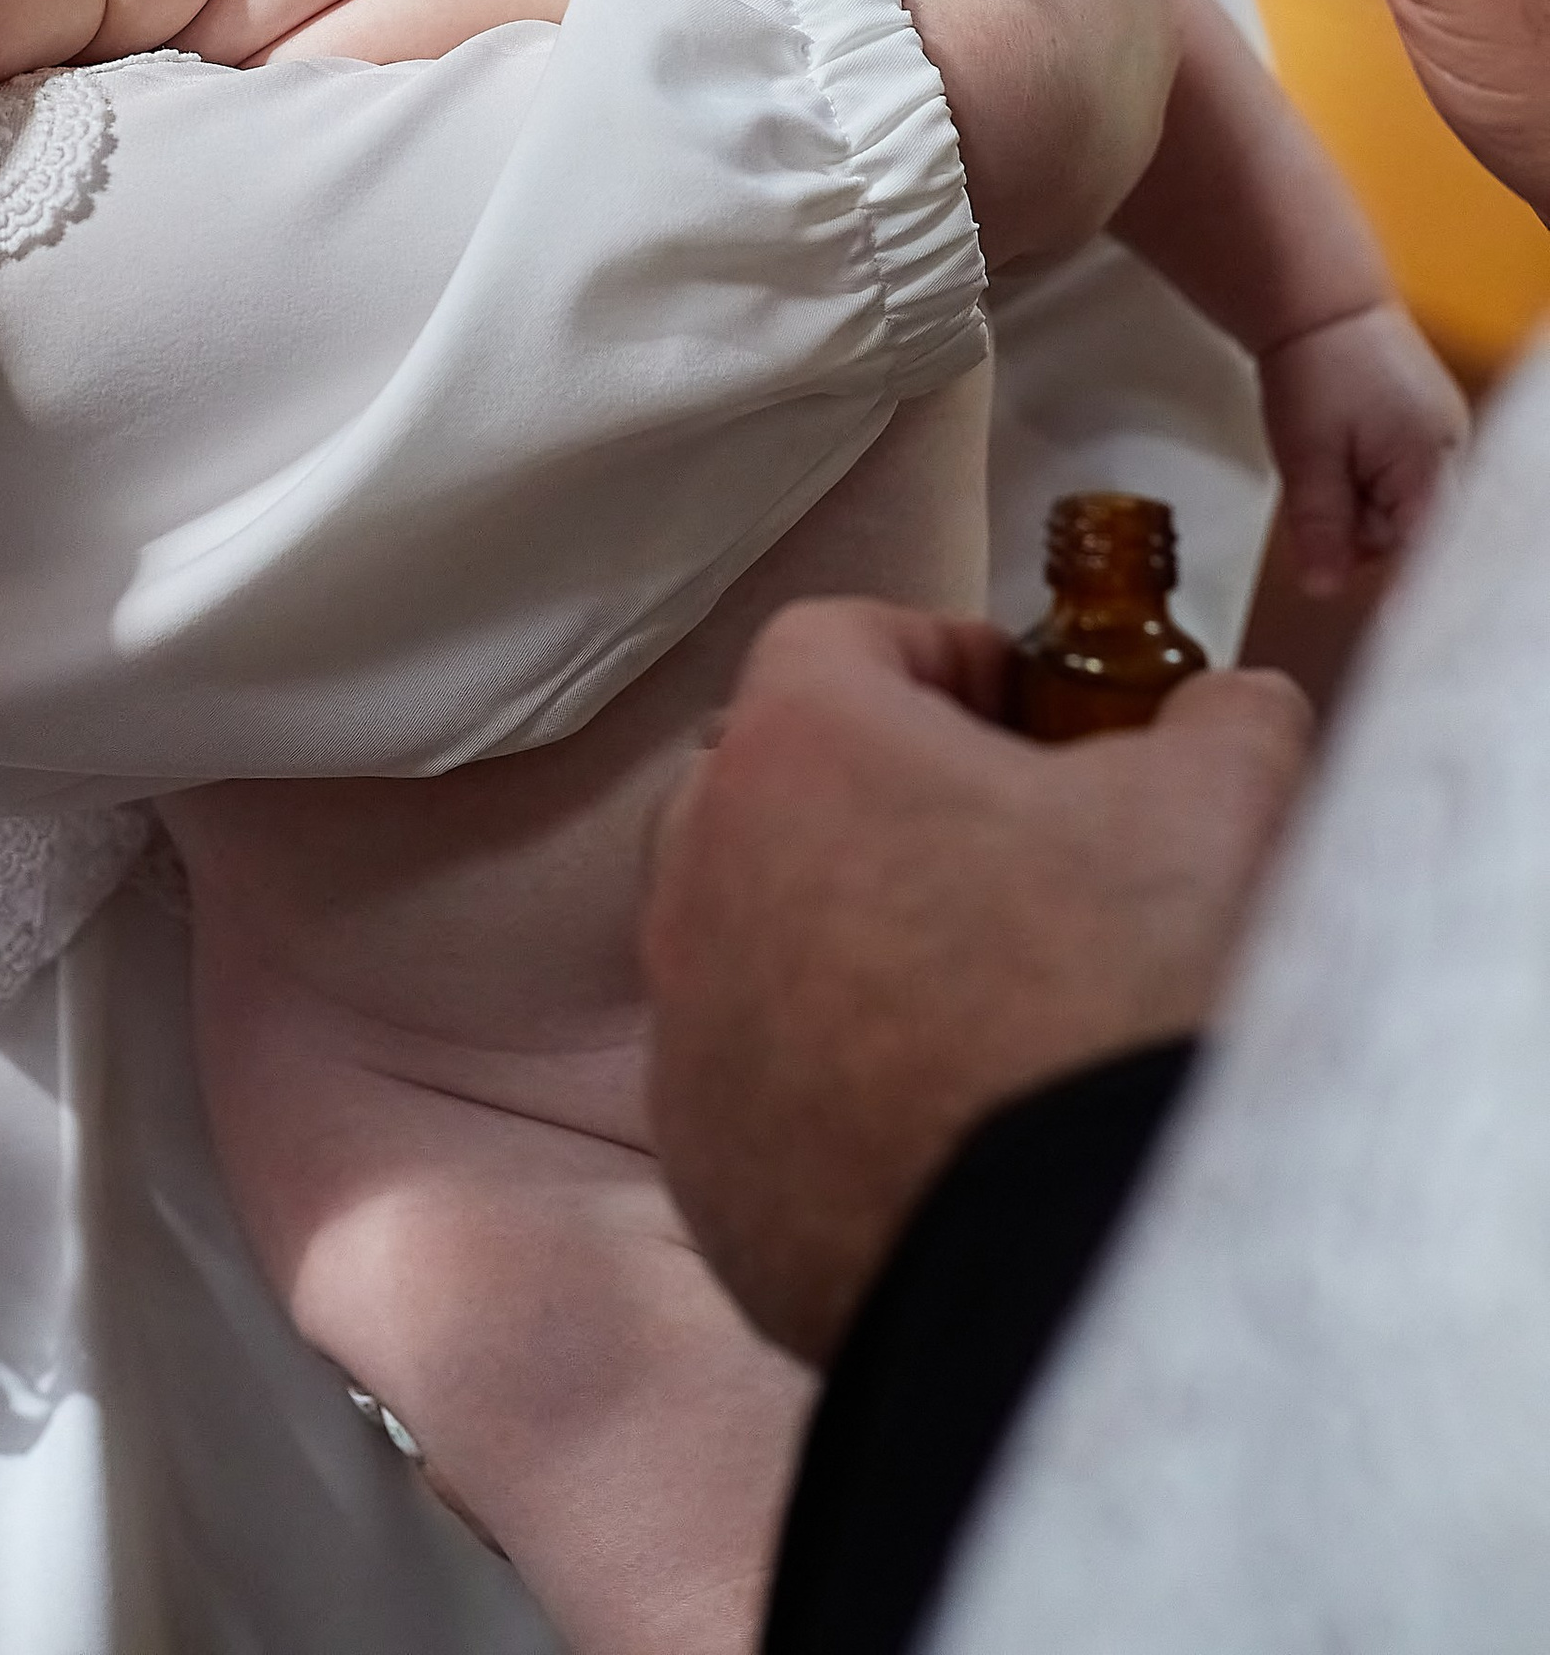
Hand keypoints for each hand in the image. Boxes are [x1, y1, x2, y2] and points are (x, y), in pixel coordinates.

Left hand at [640, 598, 1311, 1367]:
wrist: (1082, 1276)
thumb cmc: (1121, 1004)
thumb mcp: (1222, 809)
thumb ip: (1219, 722)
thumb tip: (1225, 715)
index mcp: (797, 755)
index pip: (834, 640)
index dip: (937, 652)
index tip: (1019, 699)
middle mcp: (704, 880)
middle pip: (770, 786)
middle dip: (876, 793)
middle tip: (1003, 837)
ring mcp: (690, 1033)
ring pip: (752, 940)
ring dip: (846, 938)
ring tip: (982, 986)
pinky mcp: (708, 1171)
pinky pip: (759, 1087)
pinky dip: (832, 1081)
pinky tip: (948, 1115)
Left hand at [1256, 302, 1467, 596]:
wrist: (1318, 301)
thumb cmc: (1315, 367)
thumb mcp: (1307, 457)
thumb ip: (1322, 527)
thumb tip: (1325, 591)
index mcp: (1433, 466)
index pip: (1424, 553)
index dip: (1388, 576)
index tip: (1357, 589)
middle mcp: (1453, 456)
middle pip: (1408, 535)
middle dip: (1356, 528)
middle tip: (1316, 484)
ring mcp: (1442, 440)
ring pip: (1398, 508)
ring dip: (1355, 501)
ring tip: (1324, 453)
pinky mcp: (1424, 428)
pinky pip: (1396, 478)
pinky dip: (1362, 476)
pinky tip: (1339, 448)